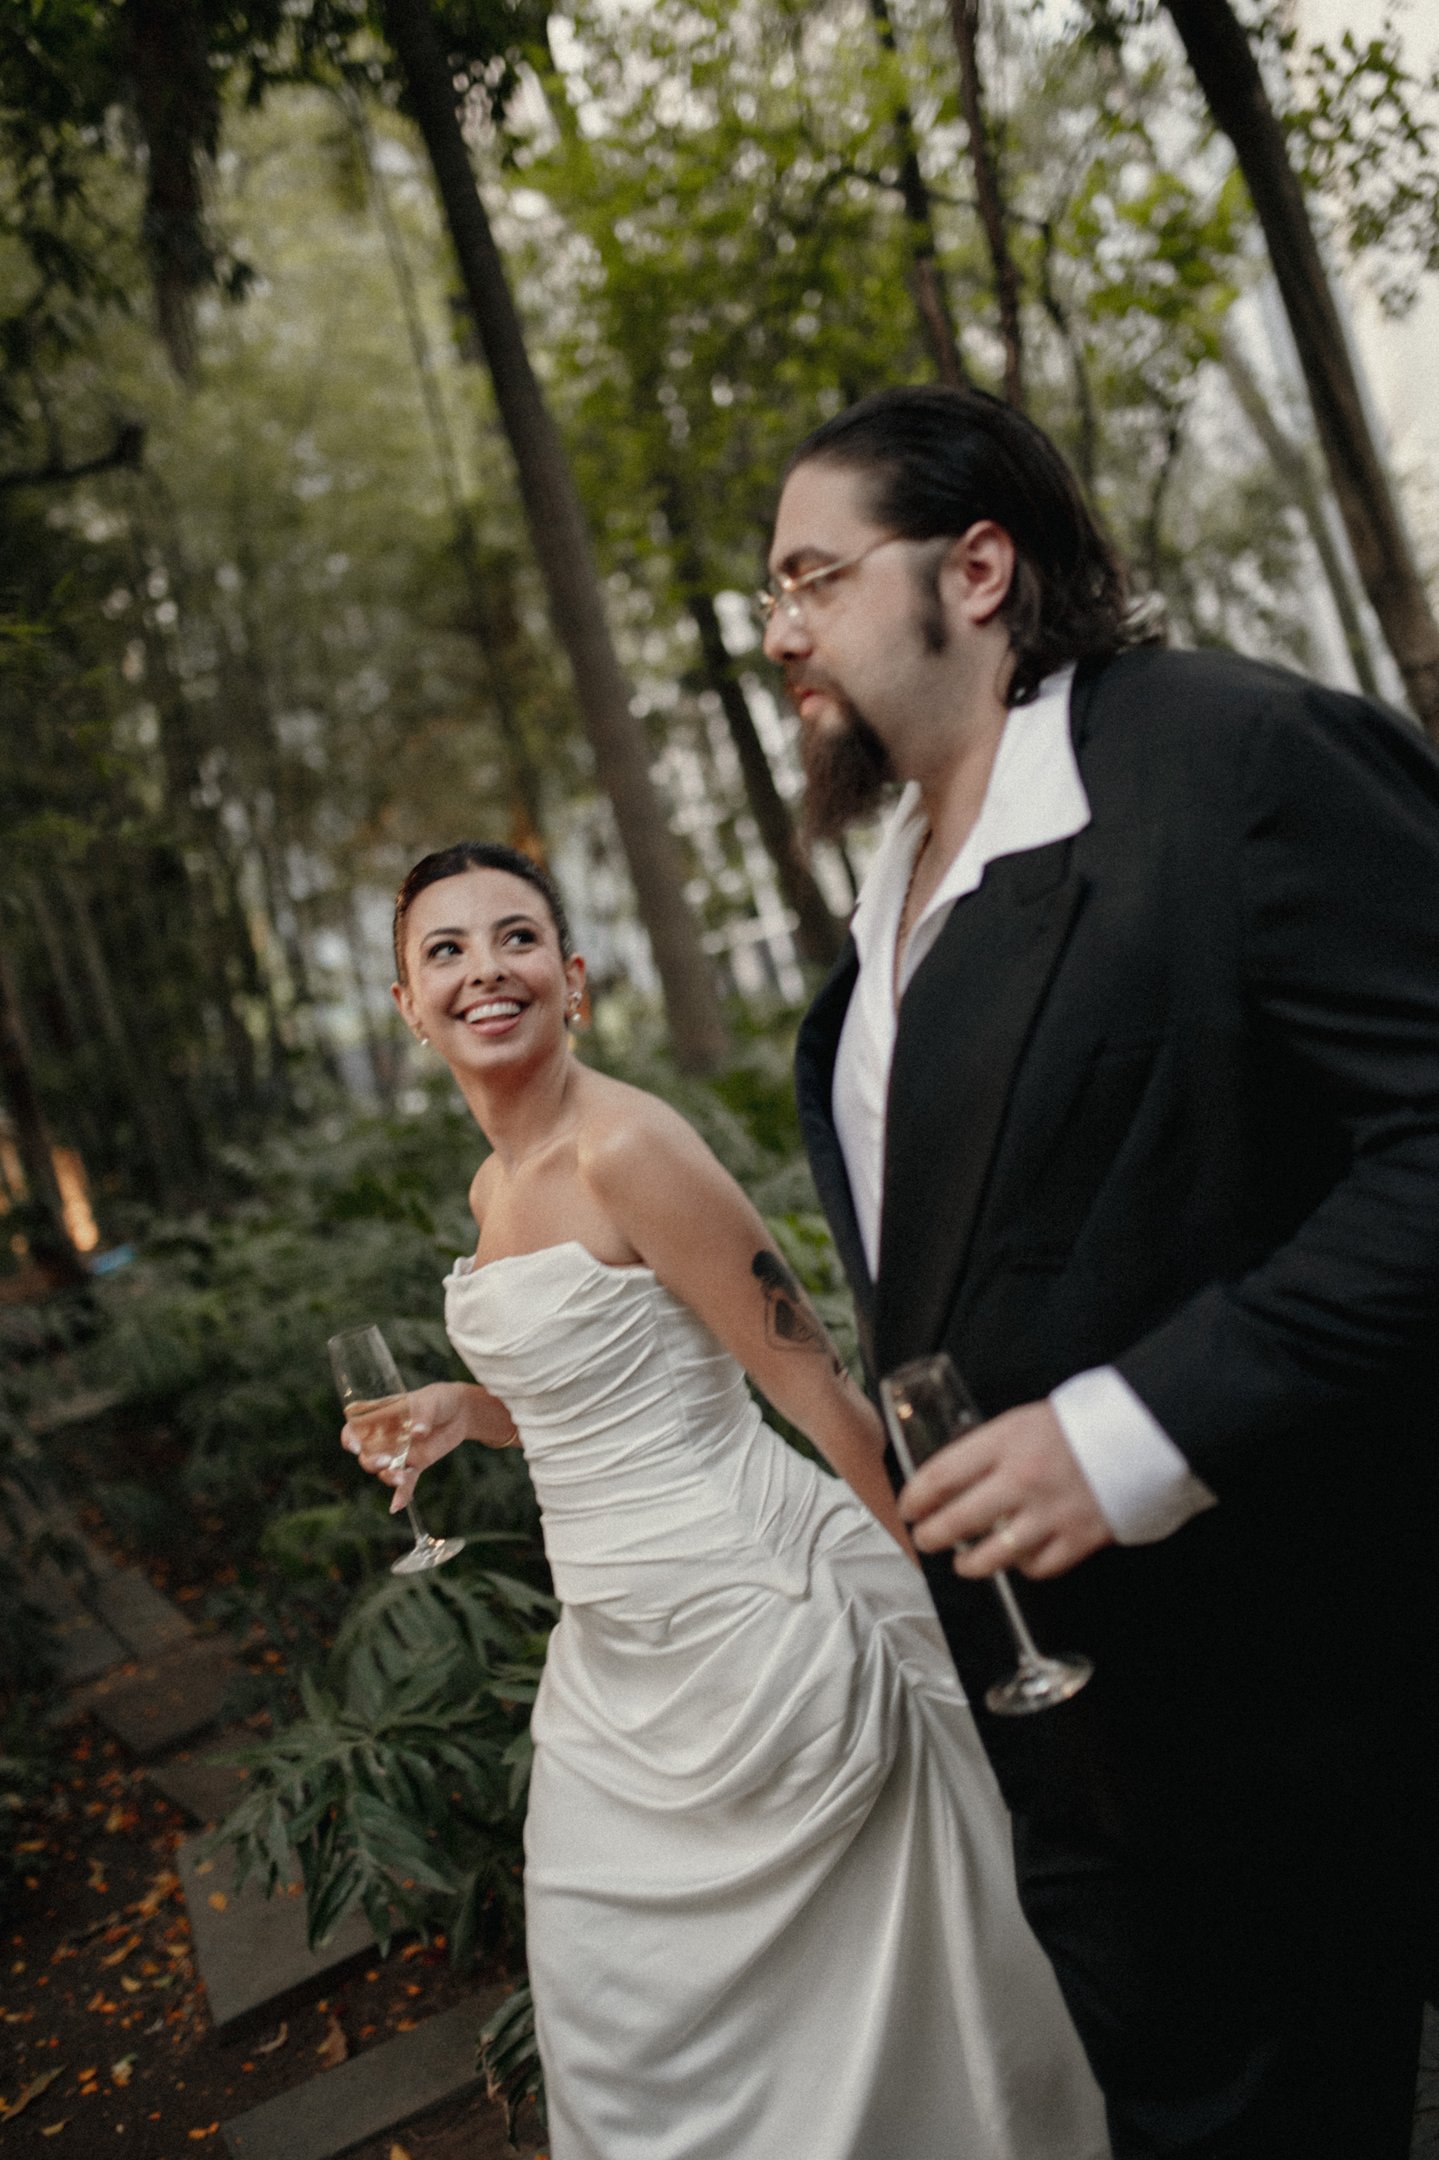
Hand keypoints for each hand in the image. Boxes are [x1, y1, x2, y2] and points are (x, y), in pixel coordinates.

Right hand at [341, 1380, 514, 1513]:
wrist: (461, 1412)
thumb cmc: (439, 1400)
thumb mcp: (431, 1401)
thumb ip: (423, 1415)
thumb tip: (418, 1433)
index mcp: (380, 1418)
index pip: (355, 1429)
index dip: (350, 1438)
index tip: (354, 1446)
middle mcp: (385, 1438)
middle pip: (367, 1455)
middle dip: (371, 1462)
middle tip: (386, 1461)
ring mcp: (399, 1453)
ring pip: (385, 1471)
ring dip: (389, 1476)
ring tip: (401, 1478)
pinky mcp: (416, 1464)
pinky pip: (406, 1482)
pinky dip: (402, 1494)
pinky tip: (397, 1506)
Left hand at [898, 1399, 1112, 1579]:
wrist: (1145, 1433)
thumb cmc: (1081, 1424)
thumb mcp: (1025, 1420)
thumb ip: (991, 1448)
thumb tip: (957, 1477)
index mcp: (1005, 1442)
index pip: (941, 1476)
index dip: (916, 1498)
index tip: (908, 1507)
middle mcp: (1021, 1480)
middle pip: (956, 1521)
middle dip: (931, 1535)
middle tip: (925, 1538)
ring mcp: (1049, 1514)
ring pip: (991, 1556)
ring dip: (969, 1564)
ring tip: (963, 1564)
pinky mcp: (1077, 1540)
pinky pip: (1036, 1567)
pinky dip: (1022, 1567)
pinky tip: (1015, 1561)